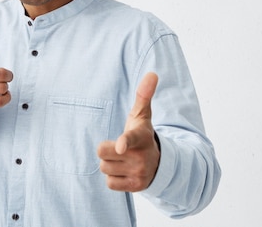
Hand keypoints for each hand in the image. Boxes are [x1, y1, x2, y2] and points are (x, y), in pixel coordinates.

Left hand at [97, 72, 160, 191]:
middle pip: (102, 154)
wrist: (158, 163)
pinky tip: (123, 172)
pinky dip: (113, 178)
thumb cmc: (142, 134)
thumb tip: (152, 73)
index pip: (130, 138)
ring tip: (122, 160)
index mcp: (140, 136)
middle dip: (106, 150)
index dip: (124, 142)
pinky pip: (109, 183)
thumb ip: (144, 95)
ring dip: (109, 164)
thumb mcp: (142, 115)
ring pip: (105, 169)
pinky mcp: (135, 187)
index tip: (121, 146)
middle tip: (118, 148)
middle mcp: (141, 156)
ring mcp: (139, 173)